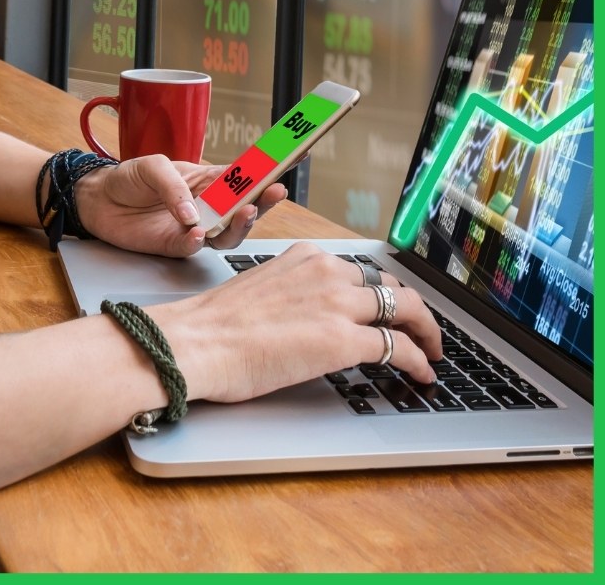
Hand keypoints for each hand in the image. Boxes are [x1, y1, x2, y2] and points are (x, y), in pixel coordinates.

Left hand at [74, 154, 287, 257]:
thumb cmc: (129, 177)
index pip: (244, 176)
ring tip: (244, 212)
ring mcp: (193, 227)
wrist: (98, 200)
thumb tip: (194, 212)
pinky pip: (192, 247)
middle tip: (273, 192)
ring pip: (226, 233)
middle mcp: (207, 205)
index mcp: (208, 180)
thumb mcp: (152, 166)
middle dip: (263, 201)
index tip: (291, 161)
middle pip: (244, 207)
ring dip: (238, 225)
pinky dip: (196, 241)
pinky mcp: (174, 245)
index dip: (268, 170)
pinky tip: (196, 232)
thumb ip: (174, 185)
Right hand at [153, 241, 442, 401]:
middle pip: (389, 287)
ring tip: (432, 350)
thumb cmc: (215, 326)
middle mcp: (327, 271)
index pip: (359, 271)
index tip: (389, 306)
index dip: (381, 292)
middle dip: (411, 308)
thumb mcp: (262, 289)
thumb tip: (308, 316)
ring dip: (425, 331)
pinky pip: (398, 347)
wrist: (199, 342)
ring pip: (405, 310)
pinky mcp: (344, 339)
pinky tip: (423, 373)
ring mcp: (339, 303)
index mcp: (305, 257)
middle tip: (421, 329)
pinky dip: (418, 360)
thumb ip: (294, 293)